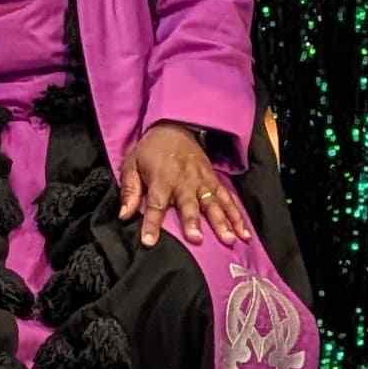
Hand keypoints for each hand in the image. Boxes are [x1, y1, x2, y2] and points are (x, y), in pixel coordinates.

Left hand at [119, 121, 244, 247]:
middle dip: (192, 222)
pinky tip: (243, 232)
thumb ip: (130, 191)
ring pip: (213, 203)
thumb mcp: (131, 164)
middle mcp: (184, 181)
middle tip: (197, 239)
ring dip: (221, 221)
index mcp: (161, 179)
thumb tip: (124, 215)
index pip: (155, 205)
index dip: (151, 224)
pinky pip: (227, 199)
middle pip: (189, 205)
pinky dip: (237, 215)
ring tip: (229, 239)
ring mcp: (202, 181)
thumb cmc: (150, 150)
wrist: (173, 127)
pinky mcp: (214, 180)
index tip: (149, 241)